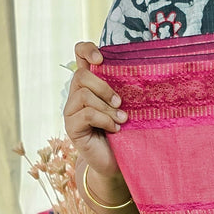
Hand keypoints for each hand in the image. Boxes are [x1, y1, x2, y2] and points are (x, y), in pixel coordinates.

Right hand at [63, 41, 133, 207]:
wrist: (116, 163)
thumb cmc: (124, 132)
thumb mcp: (126, 105)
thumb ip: (124, 88)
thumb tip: (142, 70)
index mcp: (90, 85)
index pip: (79, 55)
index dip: (86, 50)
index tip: (101, 58)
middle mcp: (76, 95)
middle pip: (80, 75)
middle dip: (103, 87)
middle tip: (120, 102)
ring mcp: (71, 112)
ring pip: (84, 95)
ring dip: (107, 107)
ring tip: (121, 120)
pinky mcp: (71, 128)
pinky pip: (86, 113)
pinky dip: (104, 119)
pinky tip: (115, 129)